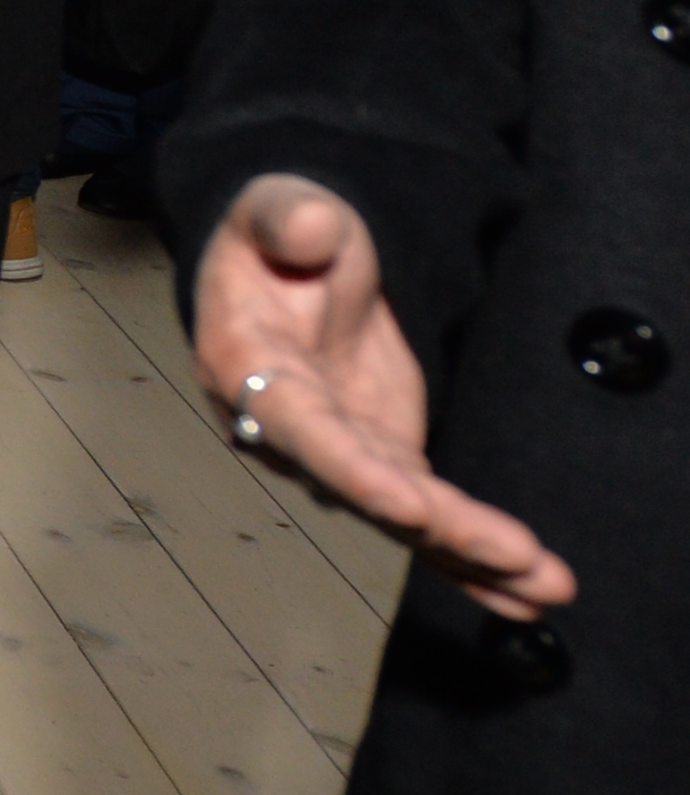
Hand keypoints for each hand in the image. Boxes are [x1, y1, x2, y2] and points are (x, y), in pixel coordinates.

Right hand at [193, 174, 575, 618]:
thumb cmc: (276, 231)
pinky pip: (429, 517)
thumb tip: (311, 230)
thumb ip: (287, 216)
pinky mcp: (383, 457)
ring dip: (474, 555)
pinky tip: (526, 589)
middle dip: (441, 527)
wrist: (289, 258)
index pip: (304, 429)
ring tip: (545, 587)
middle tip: (513, 554)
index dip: (353, 471)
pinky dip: (476, 556)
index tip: (409, 506)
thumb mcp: (278, 204)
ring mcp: (340, 449)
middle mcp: (288, 430)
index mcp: (248, 367)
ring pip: (405, 515)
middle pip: (367, 488)